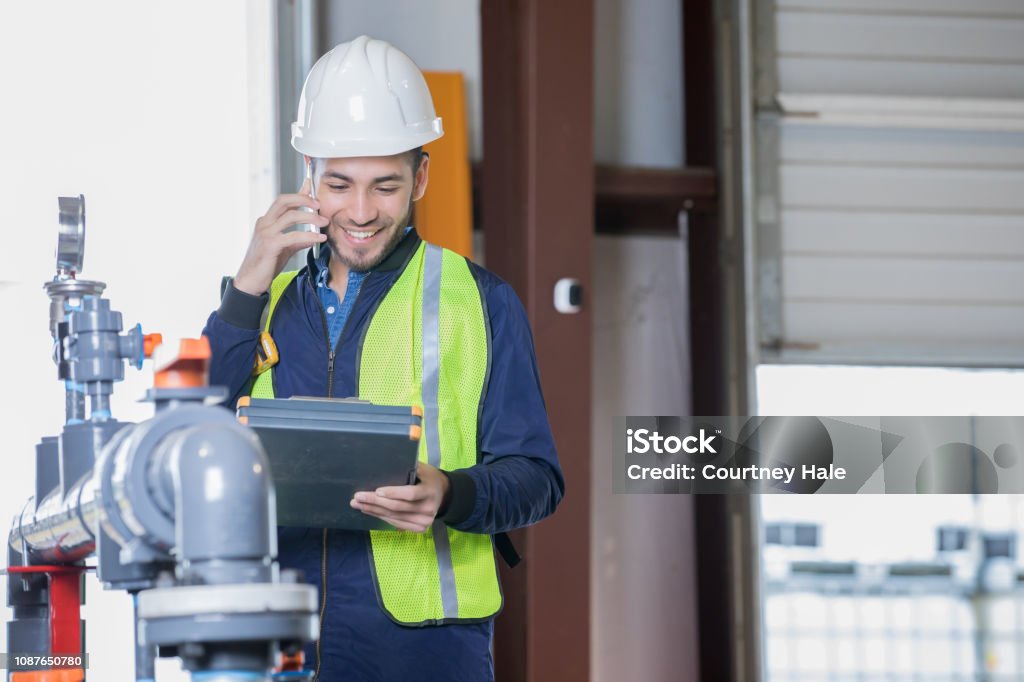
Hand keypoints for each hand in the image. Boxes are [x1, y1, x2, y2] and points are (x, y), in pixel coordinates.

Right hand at [233, 178, 328, 294]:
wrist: (250, 282)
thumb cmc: (266, 265)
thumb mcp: (284, 249)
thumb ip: (297, 240)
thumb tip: (313, 236)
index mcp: (266, 221)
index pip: (283, 201)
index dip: (298, 192)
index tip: (311, 184)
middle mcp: (264, 223)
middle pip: (283, 200)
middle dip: (303, 198)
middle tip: (319, 204)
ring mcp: (265, 233)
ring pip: (290, 216)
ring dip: (310, 217)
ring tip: (324, 222)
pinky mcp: (270, 245)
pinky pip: (293, 236)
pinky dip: (309, 235)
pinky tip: (320, 238)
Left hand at [350, 462, 450, 532]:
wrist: (444, 494)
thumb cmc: (428, 477)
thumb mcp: (423, 468)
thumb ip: (408, 467)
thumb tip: (384, 462)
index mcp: (429, 492)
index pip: (410, 494)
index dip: (393, 493)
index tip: (377, 490)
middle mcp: (428, 509)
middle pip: (397, 507)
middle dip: (375, 502)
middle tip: (357, 497)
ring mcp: (424, 521)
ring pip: (394, 516)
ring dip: (373, 511)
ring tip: (358, 504)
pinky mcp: (419, 528)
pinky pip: (396, 523)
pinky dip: (381, 517)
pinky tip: (369, 511)